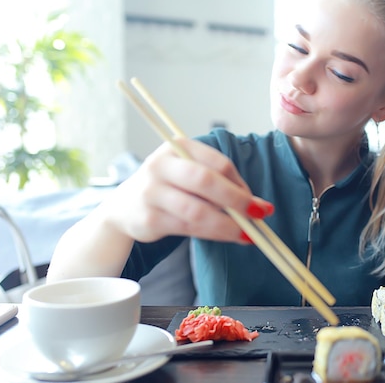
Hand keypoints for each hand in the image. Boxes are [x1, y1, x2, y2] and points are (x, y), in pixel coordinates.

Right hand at [99, 138, 272, 243]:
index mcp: (178, 147)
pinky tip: (229, 237)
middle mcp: (161, 165)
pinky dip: (213, 234)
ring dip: (227, 225)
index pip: (218, 163)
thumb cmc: (169, 188)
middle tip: (258, 215)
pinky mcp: (149, 218)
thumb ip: (222, 185)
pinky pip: (188, 228)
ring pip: (197, 210)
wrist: (124, 209)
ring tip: (248, 234)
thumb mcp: (191, 175)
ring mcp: (152, 192)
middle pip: (205, 181)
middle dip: (236, 200)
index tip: (256, 202)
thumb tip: (261, 206)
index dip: (241, 184)